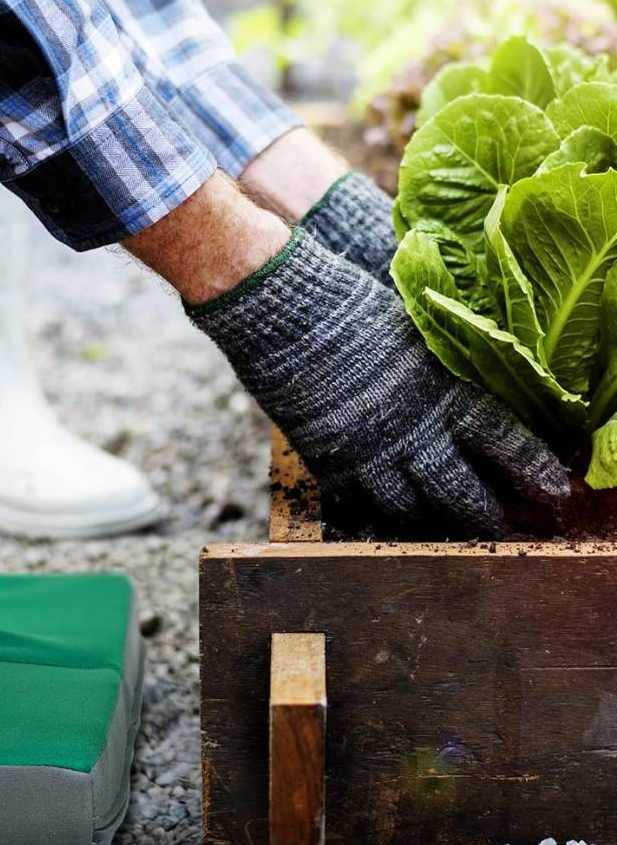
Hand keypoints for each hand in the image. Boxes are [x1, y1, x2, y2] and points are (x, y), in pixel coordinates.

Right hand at [188, 230, 567, 536]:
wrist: (288, 315)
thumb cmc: (355, 308)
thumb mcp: (419, 330)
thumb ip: (449, 366)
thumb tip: (475, 388)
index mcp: (445, 393)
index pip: (504, 442)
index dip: (533, 470)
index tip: (556, 490)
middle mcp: (414, 432)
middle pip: (462, 492)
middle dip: (487, 518)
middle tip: (502, 531)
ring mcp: (370, 454)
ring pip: (411, 512)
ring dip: (432, 527)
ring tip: (445, 536)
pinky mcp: (330, 463)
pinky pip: (358, 509)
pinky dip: (374, 521)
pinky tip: (382, 527)